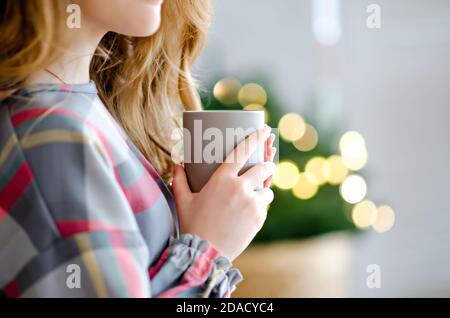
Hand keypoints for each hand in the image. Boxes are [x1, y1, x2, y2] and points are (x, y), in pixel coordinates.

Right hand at [172, 126, 275, 260]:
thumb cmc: (192, 225)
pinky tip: (248, 214)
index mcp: (222, 179)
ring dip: (263, 191)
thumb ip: (179, 180)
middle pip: (263, 168)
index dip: (255, 138)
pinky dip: (259, 208)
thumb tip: (176, 164)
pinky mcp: (259, 219)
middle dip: (267, 166)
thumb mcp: (183, 200)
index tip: (265, 131)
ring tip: (255, 197)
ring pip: (267, 190)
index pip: (242, 152)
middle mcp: (240, 188)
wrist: (204, 254)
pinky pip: (264, 208)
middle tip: (265, 168)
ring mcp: (252, 204)